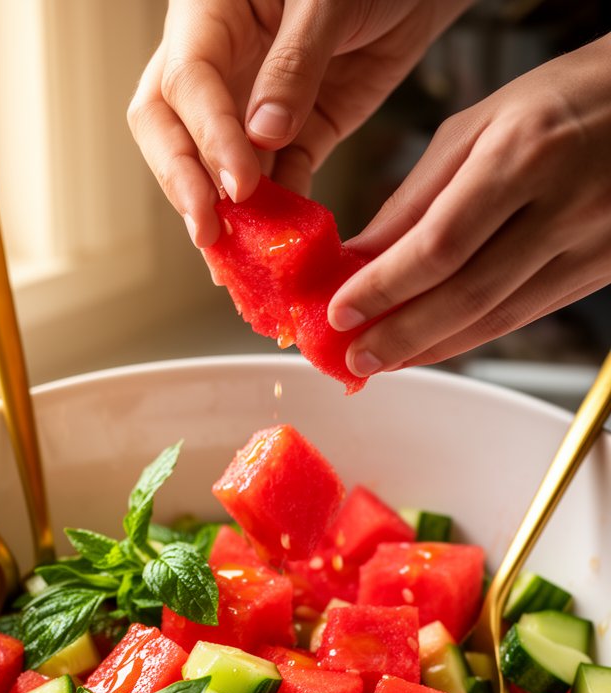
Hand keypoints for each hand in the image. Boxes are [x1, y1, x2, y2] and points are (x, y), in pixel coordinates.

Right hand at [128, 0, 471, 246]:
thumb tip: (262, 133)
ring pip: (220, 168)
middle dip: (185, 185)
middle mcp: (221, 65)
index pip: (185, 84)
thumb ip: (295, 62)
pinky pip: (279, 181)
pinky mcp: (298, 135)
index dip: (206, 138)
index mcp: (209, 16)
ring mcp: (254, 106)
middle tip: (208, 233)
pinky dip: (279, 215)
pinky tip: (284, 245)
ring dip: (228, 215)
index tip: (237, 184)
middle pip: (172, 132)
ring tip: (237, 262)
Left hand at [328, 34, 610, 377]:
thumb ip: (417, 195)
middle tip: (354, 357)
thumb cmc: (566, 98)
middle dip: (401, 335)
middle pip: (468, 295)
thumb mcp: (479, 124)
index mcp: (525, 154)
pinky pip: (523, 317)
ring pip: (497, 318)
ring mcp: (589, 245)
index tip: (340, 311)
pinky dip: (469, 337)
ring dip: (431, 348)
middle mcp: (563, 206)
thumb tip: (361, 257)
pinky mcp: (599, 272)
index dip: (385, 287)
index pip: (440, 244)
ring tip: (383, 361)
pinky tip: (432, 346)